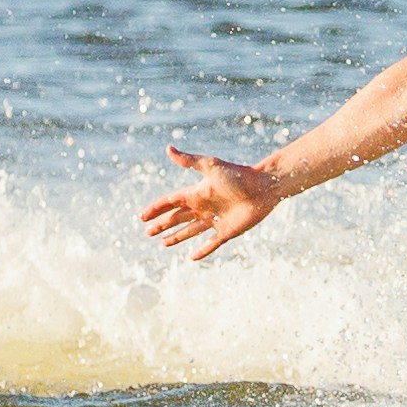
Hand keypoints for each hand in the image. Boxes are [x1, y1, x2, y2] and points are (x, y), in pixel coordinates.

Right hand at [141, 148, 283, 260]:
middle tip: (147, 233)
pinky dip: (201, 250)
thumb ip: (189, 161)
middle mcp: (203, 207)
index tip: (142, 216)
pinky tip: (192, 257)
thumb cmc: (238, 175)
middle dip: (162, 225)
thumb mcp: (211, 166)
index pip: (171, 202)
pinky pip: (211, 243)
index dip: (156, 209)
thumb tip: (168, 148)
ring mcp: (215, 220)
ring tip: (163, 244)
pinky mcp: (227, 231)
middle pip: (177, 218)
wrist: (264, 187)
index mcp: (197, 192)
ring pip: (190, 232)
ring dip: (176, 237)